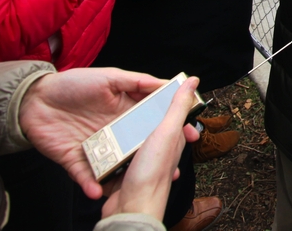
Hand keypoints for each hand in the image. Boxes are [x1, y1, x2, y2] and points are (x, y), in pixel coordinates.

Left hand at [18, 68, 195, 200]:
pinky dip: (92, 185)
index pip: (153, 121)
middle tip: (172, 169)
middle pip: (140, 149)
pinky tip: (97, 190)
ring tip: (138, 187)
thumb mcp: (109, 77)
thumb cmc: (72, 84)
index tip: (190, 134)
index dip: (172, 127)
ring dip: (126, 178)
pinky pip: (86, 177)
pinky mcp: (75, 161)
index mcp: (125, 111)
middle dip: (156, 161)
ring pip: (117, 167)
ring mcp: (96, 148)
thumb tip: (166, 83)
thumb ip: (136, 82)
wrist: (33, 99)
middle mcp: (115, 132)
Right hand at [101, 78, 202, 219]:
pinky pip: (112, 162)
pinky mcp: (121, 176)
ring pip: (125, 145)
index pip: (169, 115)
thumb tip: (194, 81)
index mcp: (171, 140)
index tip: (150, 89)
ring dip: (116, 137)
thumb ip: (178, 107)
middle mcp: (157, 152)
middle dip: (133, 118)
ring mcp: (138, 165)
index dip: (162, 102)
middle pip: (143, 128)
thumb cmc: (152, 174)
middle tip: (116, 102)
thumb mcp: (167, 133)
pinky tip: (97, 148)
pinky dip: (106, 156)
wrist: (130, 210)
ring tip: (102, 122)